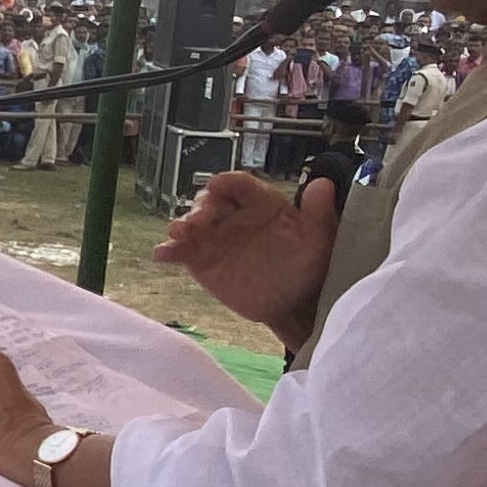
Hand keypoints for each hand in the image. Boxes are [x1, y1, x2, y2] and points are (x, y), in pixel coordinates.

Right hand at [154, 166, 342, 337]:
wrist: (290, 304)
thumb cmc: (305, 266)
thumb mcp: (318, 240)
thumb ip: (318, 213)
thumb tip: (324, 184)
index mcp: (259, 202)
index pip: (240, 185)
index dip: (228, 183)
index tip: (219, 185)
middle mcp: (232, 214)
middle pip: (210, 201)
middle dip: (200, 207)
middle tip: (197, 222)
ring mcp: (213, 236)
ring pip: (191, 222)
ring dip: (181, 224)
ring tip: (179, 234)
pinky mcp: (199, 259)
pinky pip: (180, 251)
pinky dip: (168, 250)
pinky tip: (162, 254)